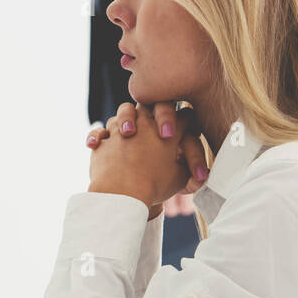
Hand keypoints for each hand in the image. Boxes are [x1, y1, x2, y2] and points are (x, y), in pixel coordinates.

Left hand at [85, 101, 208, 218]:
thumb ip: (189, 170)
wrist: (122, 194)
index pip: (186, 115)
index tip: (186, 126)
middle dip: (156, 110)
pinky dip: (98, 137)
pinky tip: (98, 145)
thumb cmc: (154, 186)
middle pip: (152, 103)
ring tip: (128, 133)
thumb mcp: (179, 179)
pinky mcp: (103, 140)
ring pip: (124, 112)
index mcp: (169, 131)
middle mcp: (145, 123)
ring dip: (126, 120)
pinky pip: (100, 133)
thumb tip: (199, 173)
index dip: (188, 120)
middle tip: (155, 123)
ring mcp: (121, 129)